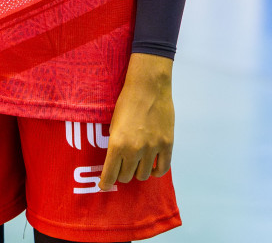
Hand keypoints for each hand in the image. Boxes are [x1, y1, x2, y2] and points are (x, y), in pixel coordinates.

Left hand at [100, 53, 174, 188]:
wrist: (148, 87)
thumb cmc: (127, 102)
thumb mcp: (113, 124)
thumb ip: (115, 144)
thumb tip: (115, 162)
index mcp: (117, 144)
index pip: (110, 175)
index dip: (106, 183)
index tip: (104, 186)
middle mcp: (134, 150)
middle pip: (127, 177)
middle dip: (122, 174)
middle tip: (122, 167)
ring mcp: (152, 149)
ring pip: (144, 175)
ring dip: (138, 172)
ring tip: (137, 163)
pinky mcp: (167, 145)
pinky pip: (162, 169)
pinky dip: (156, 171)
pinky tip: (152, 165)